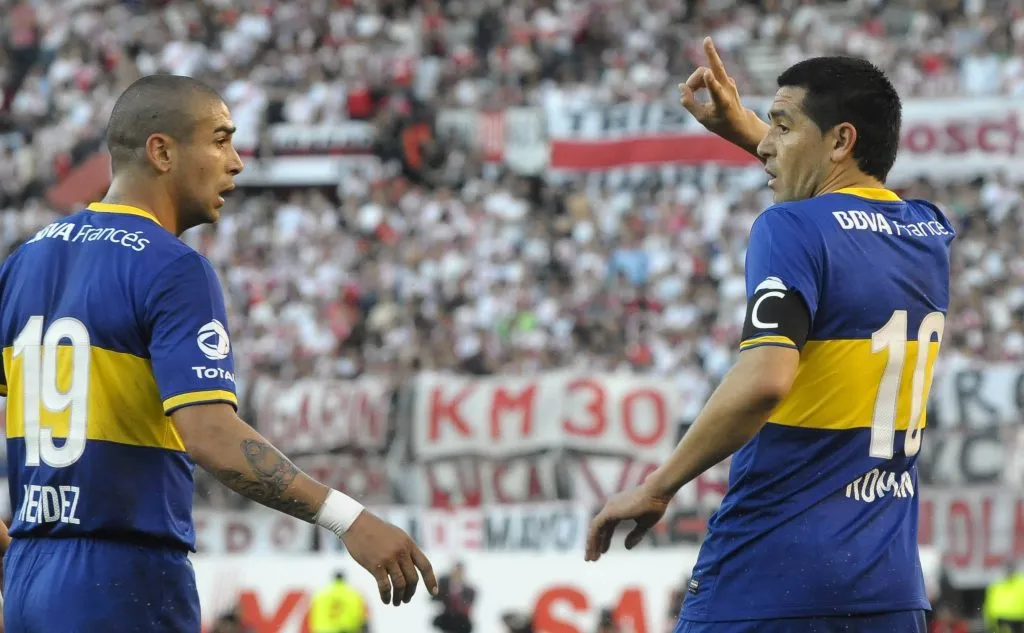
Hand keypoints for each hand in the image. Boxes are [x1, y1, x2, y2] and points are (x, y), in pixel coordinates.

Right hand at [342, 511, 438, 605]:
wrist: (357, 524)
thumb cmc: (377, 530)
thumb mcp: (398, 535)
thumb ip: (407, 550)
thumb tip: (413, 567)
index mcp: (409, 544)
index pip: (425, 566)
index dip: (431, 581)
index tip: (434, 592)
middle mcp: (401, 552)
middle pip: (413, 579)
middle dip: (411, 592)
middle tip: (407, 599)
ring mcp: (389, 559)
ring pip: (400, 585)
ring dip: (399, 597)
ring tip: (397, 602)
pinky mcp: (376, 565)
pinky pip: (385, 586)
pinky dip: (386, 596)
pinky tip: (386, 600)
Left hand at [584, 484, 671, 561]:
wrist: (656, 494)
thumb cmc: (654, 506)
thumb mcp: (644, 524)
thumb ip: (635, 535)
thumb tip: (626, 547)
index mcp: (619, 509)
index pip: (607, 527)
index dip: (605, 539)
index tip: (603, 552)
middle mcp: (611, 507)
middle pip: (599, 528)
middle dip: (596, 543)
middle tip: (593, 559)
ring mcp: (609, 508)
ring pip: (595, 528)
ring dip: (592, 544)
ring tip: (591, 558)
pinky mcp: (609, 511)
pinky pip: (596, 527)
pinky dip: (593, 538)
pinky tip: (593, 549)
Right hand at [679, 37, 765, 154]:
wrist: (740, 123)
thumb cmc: (720, 123)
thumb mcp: (702, 118)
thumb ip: (689, 102)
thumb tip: (680, 86)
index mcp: (722, 103)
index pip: (716, 91)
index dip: (709, 82)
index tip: (706, 74)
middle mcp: (727, 89)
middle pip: (717, 67)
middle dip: (711, 53)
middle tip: (707, 39)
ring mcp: (728, 81)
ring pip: (706, 71)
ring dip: (694, 80)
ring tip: (689, 92)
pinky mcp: (726, 78)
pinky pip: (708, 74)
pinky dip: (699, 81)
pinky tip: (695, 90)